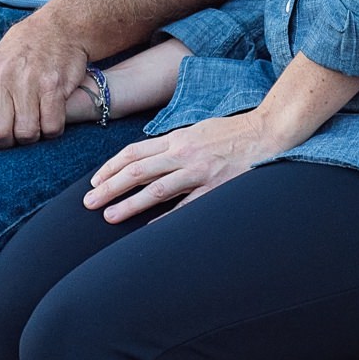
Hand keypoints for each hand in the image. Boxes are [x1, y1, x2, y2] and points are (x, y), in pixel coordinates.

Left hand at [0, 0, 97, 145]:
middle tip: (12, 135)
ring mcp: (28, 80)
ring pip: (25, 134)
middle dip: (6, 143)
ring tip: (32, 125)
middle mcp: (0, 76)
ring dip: (31, 138)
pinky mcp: (53, 85)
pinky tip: (48, 119)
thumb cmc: (17, 56)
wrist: (57, 29)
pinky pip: (51, 127)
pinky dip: (51, 130)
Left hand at [81, 116, 283, 221]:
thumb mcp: (198, 131)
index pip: (134, 153)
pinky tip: (147, 229)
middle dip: (109, 187)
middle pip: (137, 171)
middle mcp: (184, 153)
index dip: (110, 168)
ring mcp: (199, 172)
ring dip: (129, 204)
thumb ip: (174, 145)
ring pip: (155, 189)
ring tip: (109, 217)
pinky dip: (165, 218)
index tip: (94, 182)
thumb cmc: (233, 132)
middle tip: (89, 203)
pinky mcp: (216, 188)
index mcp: (177, 138)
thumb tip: (149, 160)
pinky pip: (185, 206)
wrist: (269, 132)